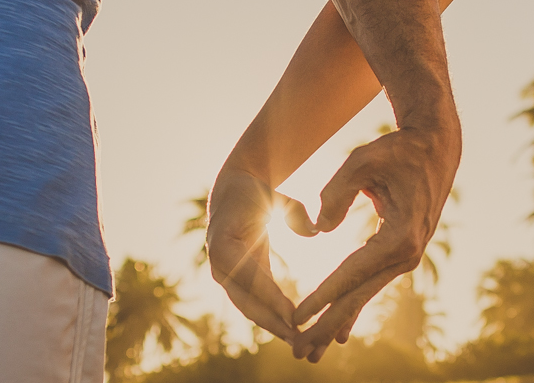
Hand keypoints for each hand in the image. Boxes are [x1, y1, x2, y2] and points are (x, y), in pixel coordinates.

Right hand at [206, 169, 315, 343]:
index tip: (293, 316)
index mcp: (224, 244)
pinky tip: (290, 329)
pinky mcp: (235, 280)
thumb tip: (314, 230)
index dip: (272, 299)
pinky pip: (252, 303)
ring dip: (273, 326)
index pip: (251, 278)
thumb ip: (294, 211)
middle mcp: (220, 265)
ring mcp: (224, 275)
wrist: (233, 192)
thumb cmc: (255, 192)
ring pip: (249, 308)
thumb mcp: (274, 195)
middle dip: (273, 322)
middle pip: (247, 301)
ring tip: (298, 341)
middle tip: (300, 338)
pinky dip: (270, 317)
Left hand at [290, 125, 459, 361]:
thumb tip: (320, 228)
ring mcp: (406, 257)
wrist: (435, 149)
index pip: (352, 273)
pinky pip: (371, 284)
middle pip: (359, 296)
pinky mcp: (400, 254)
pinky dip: (353, 306)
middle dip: (328, 325)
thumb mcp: (363, 161)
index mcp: (400, 236)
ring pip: (364, 296)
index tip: (296, 317)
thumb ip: (336, 193)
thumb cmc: (398, 151)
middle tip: (301, 352)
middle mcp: (407, 255)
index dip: (322, 295)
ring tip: (312, 350)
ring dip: (337, 323)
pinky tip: (339, 330)